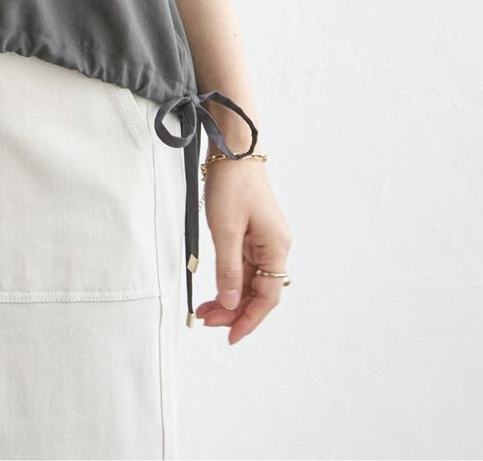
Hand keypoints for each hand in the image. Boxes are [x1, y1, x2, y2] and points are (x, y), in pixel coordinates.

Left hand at [195, 157, 291, 343]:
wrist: (232, 147)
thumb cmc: (231, 183)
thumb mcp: (226, 229)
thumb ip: (229, 269)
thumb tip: (232, 303)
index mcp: (277, 246)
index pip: (267, 296)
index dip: (249, 320)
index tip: (230, 337)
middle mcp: (275, 245)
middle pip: (259, 290)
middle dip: (235, 310)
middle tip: (207, 321)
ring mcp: (264, 238)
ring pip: (250, 279)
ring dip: (230, 296)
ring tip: (206, 309)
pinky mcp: (251, 230)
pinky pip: (244, 264)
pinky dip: (230, 278)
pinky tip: (215, 288)